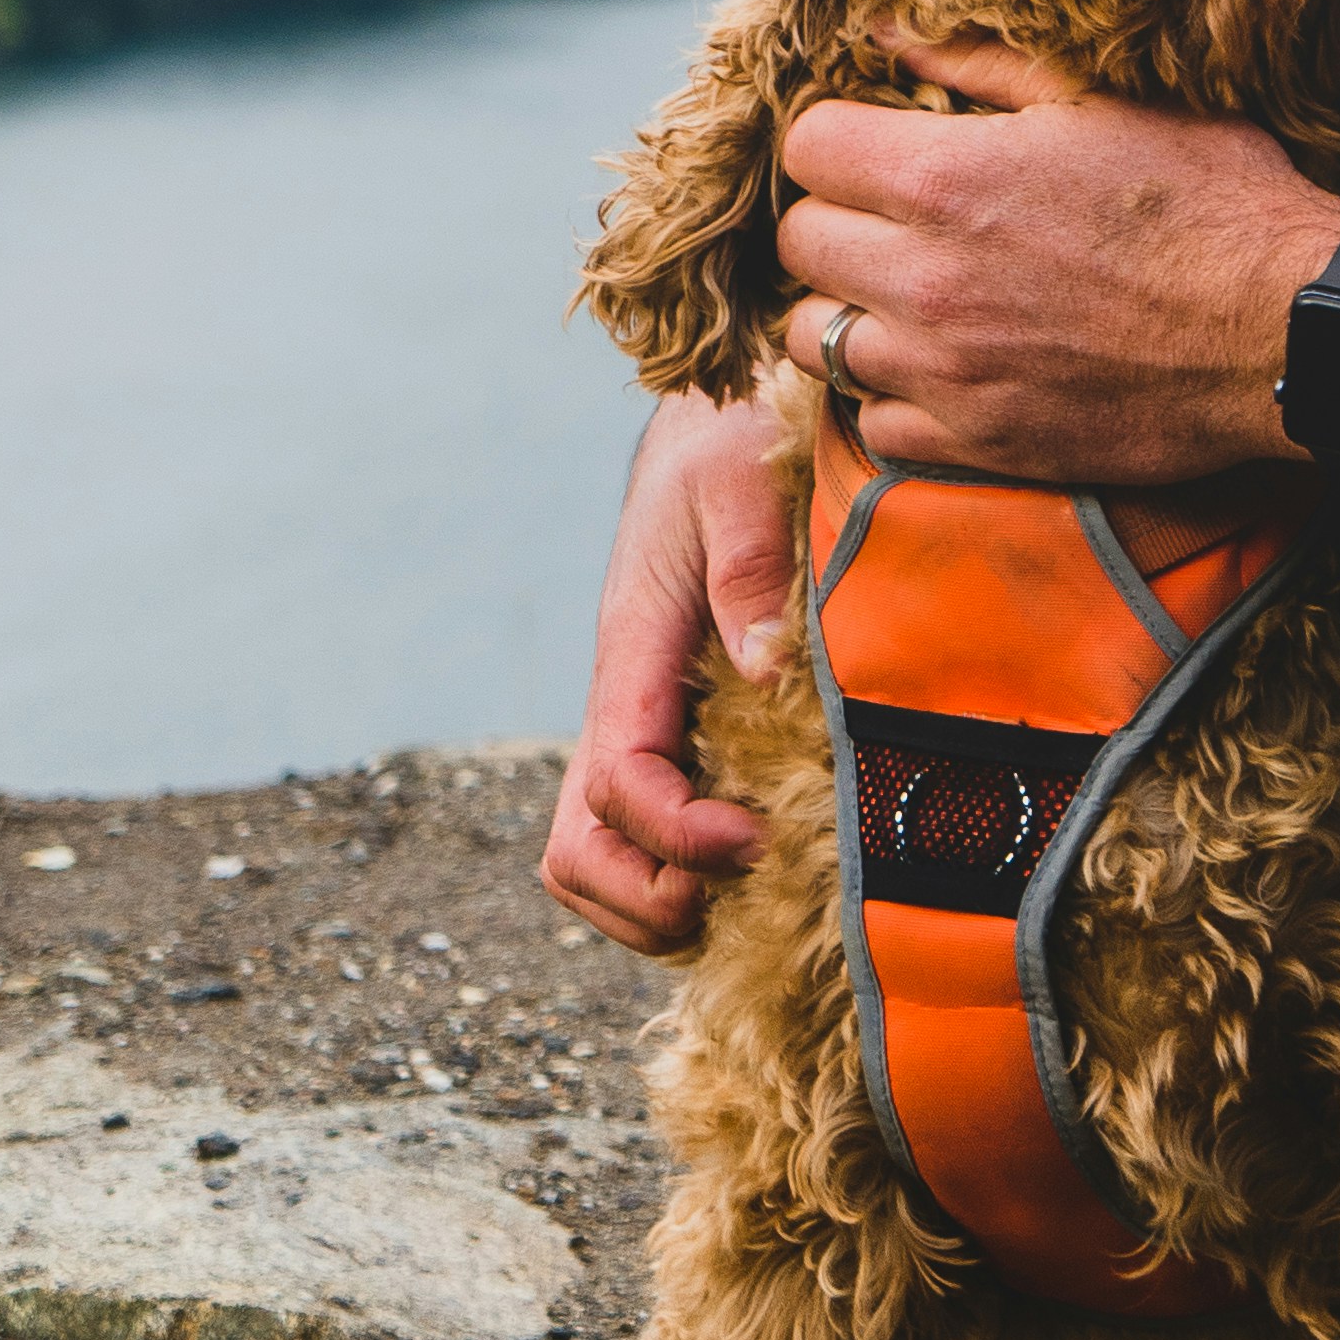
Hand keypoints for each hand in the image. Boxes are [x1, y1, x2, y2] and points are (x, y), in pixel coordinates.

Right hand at [543, 386, 806, 954]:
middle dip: (648, 898)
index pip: (617, 780)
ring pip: (592, 860)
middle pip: (577, 851)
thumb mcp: (742, 484)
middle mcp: (620, 706)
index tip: (750, 840)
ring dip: (653, 906)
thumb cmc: (726, 450)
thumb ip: (750, 567)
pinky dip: (672, 882)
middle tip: (742, 881)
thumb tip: (762, 669)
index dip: (675, 834)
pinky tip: (749, 872)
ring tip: (743, 891)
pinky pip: (634, 841)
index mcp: (633, 653)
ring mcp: (636, 729)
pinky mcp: (666, 736)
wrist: (707, 433)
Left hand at [773, 38, 1339, 486]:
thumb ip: (978, 62)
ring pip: (816, 339)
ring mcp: (944, 370)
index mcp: (946, 178)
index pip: (807, 147)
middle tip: (898, 217)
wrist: (1285, 328)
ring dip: (853, 309)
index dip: (839, 137)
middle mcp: (924, 278)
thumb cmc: (1210, 197)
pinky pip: (873, 421)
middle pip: (797, 243)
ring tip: (913, 294)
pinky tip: (948, 363)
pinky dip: (895, 393)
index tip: (879, 145)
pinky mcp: (977, 440)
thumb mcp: (1102, 99)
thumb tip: (884, 29)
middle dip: (837, 219)